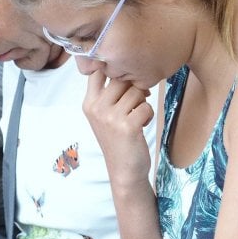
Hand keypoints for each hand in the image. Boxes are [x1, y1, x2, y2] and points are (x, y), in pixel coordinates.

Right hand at [83, 71, 153, 187]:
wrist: (124, 171)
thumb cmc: (118, 140)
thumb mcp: (104, 115)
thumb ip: (110, 92)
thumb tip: (127, 68)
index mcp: (89, 103)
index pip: (98, 70)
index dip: (113, 69)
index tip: (122, 81)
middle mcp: (96, 108)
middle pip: (121, 78)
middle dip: (134, 88)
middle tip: (136, 102)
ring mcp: (110, 117)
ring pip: (136, 91)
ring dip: (142, 103)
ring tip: (137, 116)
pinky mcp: (127, 126)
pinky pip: (146, 107)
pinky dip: (148, 115)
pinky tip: (141, 125)